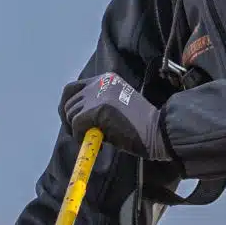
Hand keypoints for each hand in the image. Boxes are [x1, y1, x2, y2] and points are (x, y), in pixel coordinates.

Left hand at [58, 71, 172, 162]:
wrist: (157, 131)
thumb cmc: (140, 126)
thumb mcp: (116, 107)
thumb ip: (97, 107)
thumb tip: (76, 119)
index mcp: (106, 79)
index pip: (73, 88)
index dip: (67, 106)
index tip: (71, 121)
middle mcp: (100, 82)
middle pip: (68, 100)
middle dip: (69, 120)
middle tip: (79, 135)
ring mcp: (98, 94)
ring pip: (71, 113)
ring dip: (76, 131)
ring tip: (93, 141)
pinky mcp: (98, 109)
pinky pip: (77, 125)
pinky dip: (80, 137)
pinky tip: (98, 145)